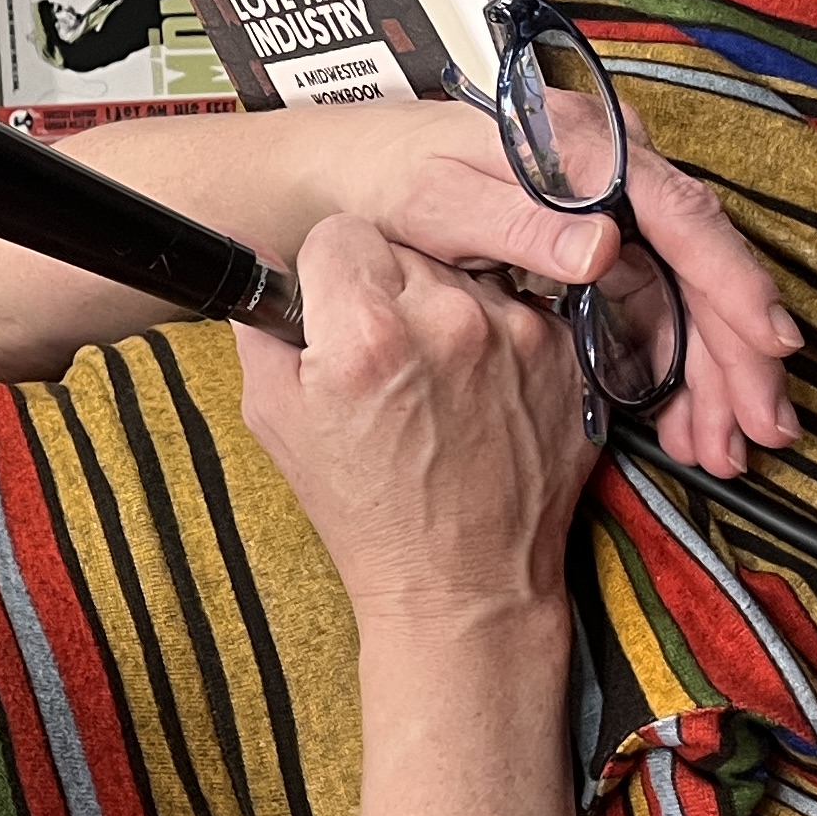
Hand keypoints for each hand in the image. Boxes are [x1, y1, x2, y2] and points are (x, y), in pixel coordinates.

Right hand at [235, 215, 598, 639]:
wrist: (463, 583)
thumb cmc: (365, 511)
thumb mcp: (276, 420)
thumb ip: (258, 327)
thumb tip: (252, 257)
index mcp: (365, 333)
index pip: (339, 232)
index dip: (326, 272)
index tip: (333, 310)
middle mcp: (448, 319)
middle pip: (403, 244)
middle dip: (384, 286)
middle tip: (383, 354)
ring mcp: (516, 332)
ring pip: (463, 268)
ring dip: (443, 305)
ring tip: (434, 377)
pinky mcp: (565, 353)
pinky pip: (516, 305)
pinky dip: (494, 335)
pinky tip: (479, 390)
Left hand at [261, 92, 802, 478]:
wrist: (350, 176)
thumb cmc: (384, 181)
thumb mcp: (432, 200)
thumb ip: (512, 222)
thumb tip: (602, 246)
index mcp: (582, 148)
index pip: (678, 215)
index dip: (727, 282)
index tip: (765, 345)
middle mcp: (614, 174)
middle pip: (701, 263)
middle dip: (740, 351)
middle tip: (765, 428)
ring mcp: (614, 214)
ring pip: (688, 297)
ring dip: (716, 375)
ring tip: (729, 448)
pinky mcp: (605, 253)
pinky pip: (658, 313)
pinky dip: (676, 372)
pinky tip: (688, 429)